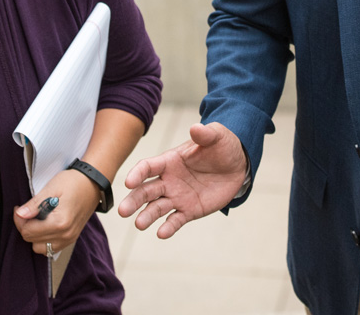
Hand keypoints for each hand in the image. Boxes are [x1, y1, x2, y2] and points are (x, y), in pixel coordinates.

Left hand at [14, 169, 101, 254]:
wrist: (93, 183)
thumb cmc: (73, 182)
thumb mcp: (51, 188)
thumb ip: (34, 204)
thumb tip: (20, 215)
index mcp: (60, 222)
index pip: (28, 232)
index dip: (19, 220)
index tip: (19, 208)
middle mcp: (65, 235)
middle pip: (32, 241)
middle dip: (26, 227)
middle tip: (27, 211)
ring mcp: (69, 239)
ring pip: (40, 248)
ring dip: (34, 235)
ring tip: (36, 219)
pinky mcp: (71, 239)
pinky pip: (51, 248)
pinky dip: (44, 239)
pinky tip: (45, 224)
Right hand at [116, 122, 247, 238]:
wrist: (237, 166)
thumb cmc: (221, 146)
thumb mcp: (216, 136)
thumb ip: (205, 134)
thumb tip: (196, 128)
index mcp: (169, 161)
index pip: (147, 167)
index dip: (137, 174)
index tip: (129, 182)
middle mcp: (168, 180)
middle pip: (146, 191)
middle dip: (134, 200)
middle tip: (123, 211)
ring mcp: (177, 197)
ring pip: (157, 208)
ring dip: (147, 216)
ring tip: (139, 224)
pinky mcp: (189, 211)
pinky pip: (176, 220)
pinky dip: (168, 227)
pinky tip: (162, 233)